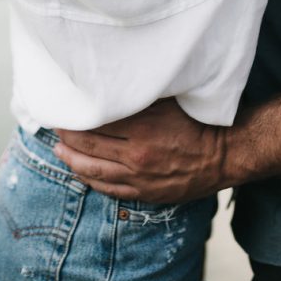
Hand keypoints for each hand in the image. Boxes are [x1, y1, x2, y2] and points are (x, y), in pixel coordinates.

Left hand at [53, 98, 226, 202]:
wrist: (225, 155)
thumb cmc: (199, 121)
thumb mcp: (171, 101)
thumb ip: (142, 96)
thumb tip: (113, 86)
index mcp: (143, 128)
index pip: (97, 122)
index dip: (77, 117)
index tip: (65, 107)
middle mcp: (137, 155)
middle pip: (89, 146)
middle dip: (68, 136)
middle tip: (55, 126)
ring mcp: (139, 178)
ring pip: (93, 170)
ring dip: (72, 159)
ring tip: (59, 149)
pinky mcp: (144, 193)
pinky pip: (108, 189)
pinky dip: (90, 179)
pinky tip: (80, 172)